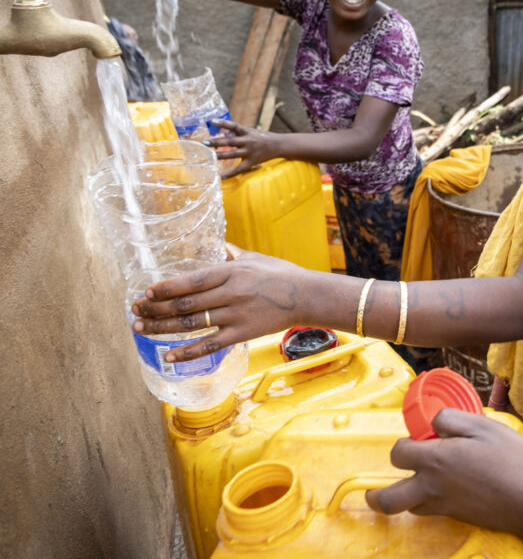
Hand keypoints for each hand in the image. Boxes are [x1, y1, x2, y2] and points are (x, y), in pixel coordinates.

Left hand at [131, 247, 310, 361]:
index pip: (190, 281)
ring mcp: (235, 315)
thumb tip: (218, 246)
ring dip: (162, 327)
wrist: (307, 296)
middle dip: (155, 308)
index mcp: (230, 272)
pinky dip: (187, 352)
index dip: (166, 288)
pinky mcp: (242, 333)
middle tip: (135, 310)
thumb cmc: (282, 275)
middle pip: (185, 304)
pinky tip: (169, 355)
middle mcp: (230, 293)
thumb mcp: (256, 258)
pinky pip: (210, 345)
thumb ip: (232, 254)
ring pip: (191, 324)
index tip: (147, 292)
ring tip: (141, 328)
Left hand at [206, 118, 280, 178]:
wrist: (278, 145)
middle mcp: (248, 141)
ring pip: (232, 154)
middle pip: (230, 141)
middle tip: (205, 142)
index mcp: (247, 132)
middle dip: (217, 142)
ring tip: (210, 156)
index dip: (223, 123)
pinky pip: (240, 169)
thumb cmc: (262, 136)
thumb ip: (238, 132)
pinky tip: (222, 176)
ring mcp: (249, 152)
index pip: (234, 126)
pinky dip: (231, 173)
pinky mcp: (252, 161)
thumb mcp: (251, 131)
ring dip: (220, 155)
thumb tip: (223, 132)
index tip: (212, 121)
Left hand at [365, 409, 522, 539]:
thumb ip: (453, 419)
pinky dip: (427, 503)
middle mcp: (432, 487)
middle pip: (388, 499)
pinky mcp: (458, 518)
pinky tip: (443, 491)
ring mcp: (444, 506)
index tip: (418, 438)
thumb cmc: (514, 461)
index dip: (404, 443)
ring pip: (409, 507)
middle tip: (376, 489)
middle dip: (377, 495)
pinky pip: (430, 512)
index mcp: (436, 460)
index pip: (397, 453)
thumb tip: (434, 421)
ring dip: (404, 497)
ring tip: (411, 485)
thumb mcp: (485, 426)